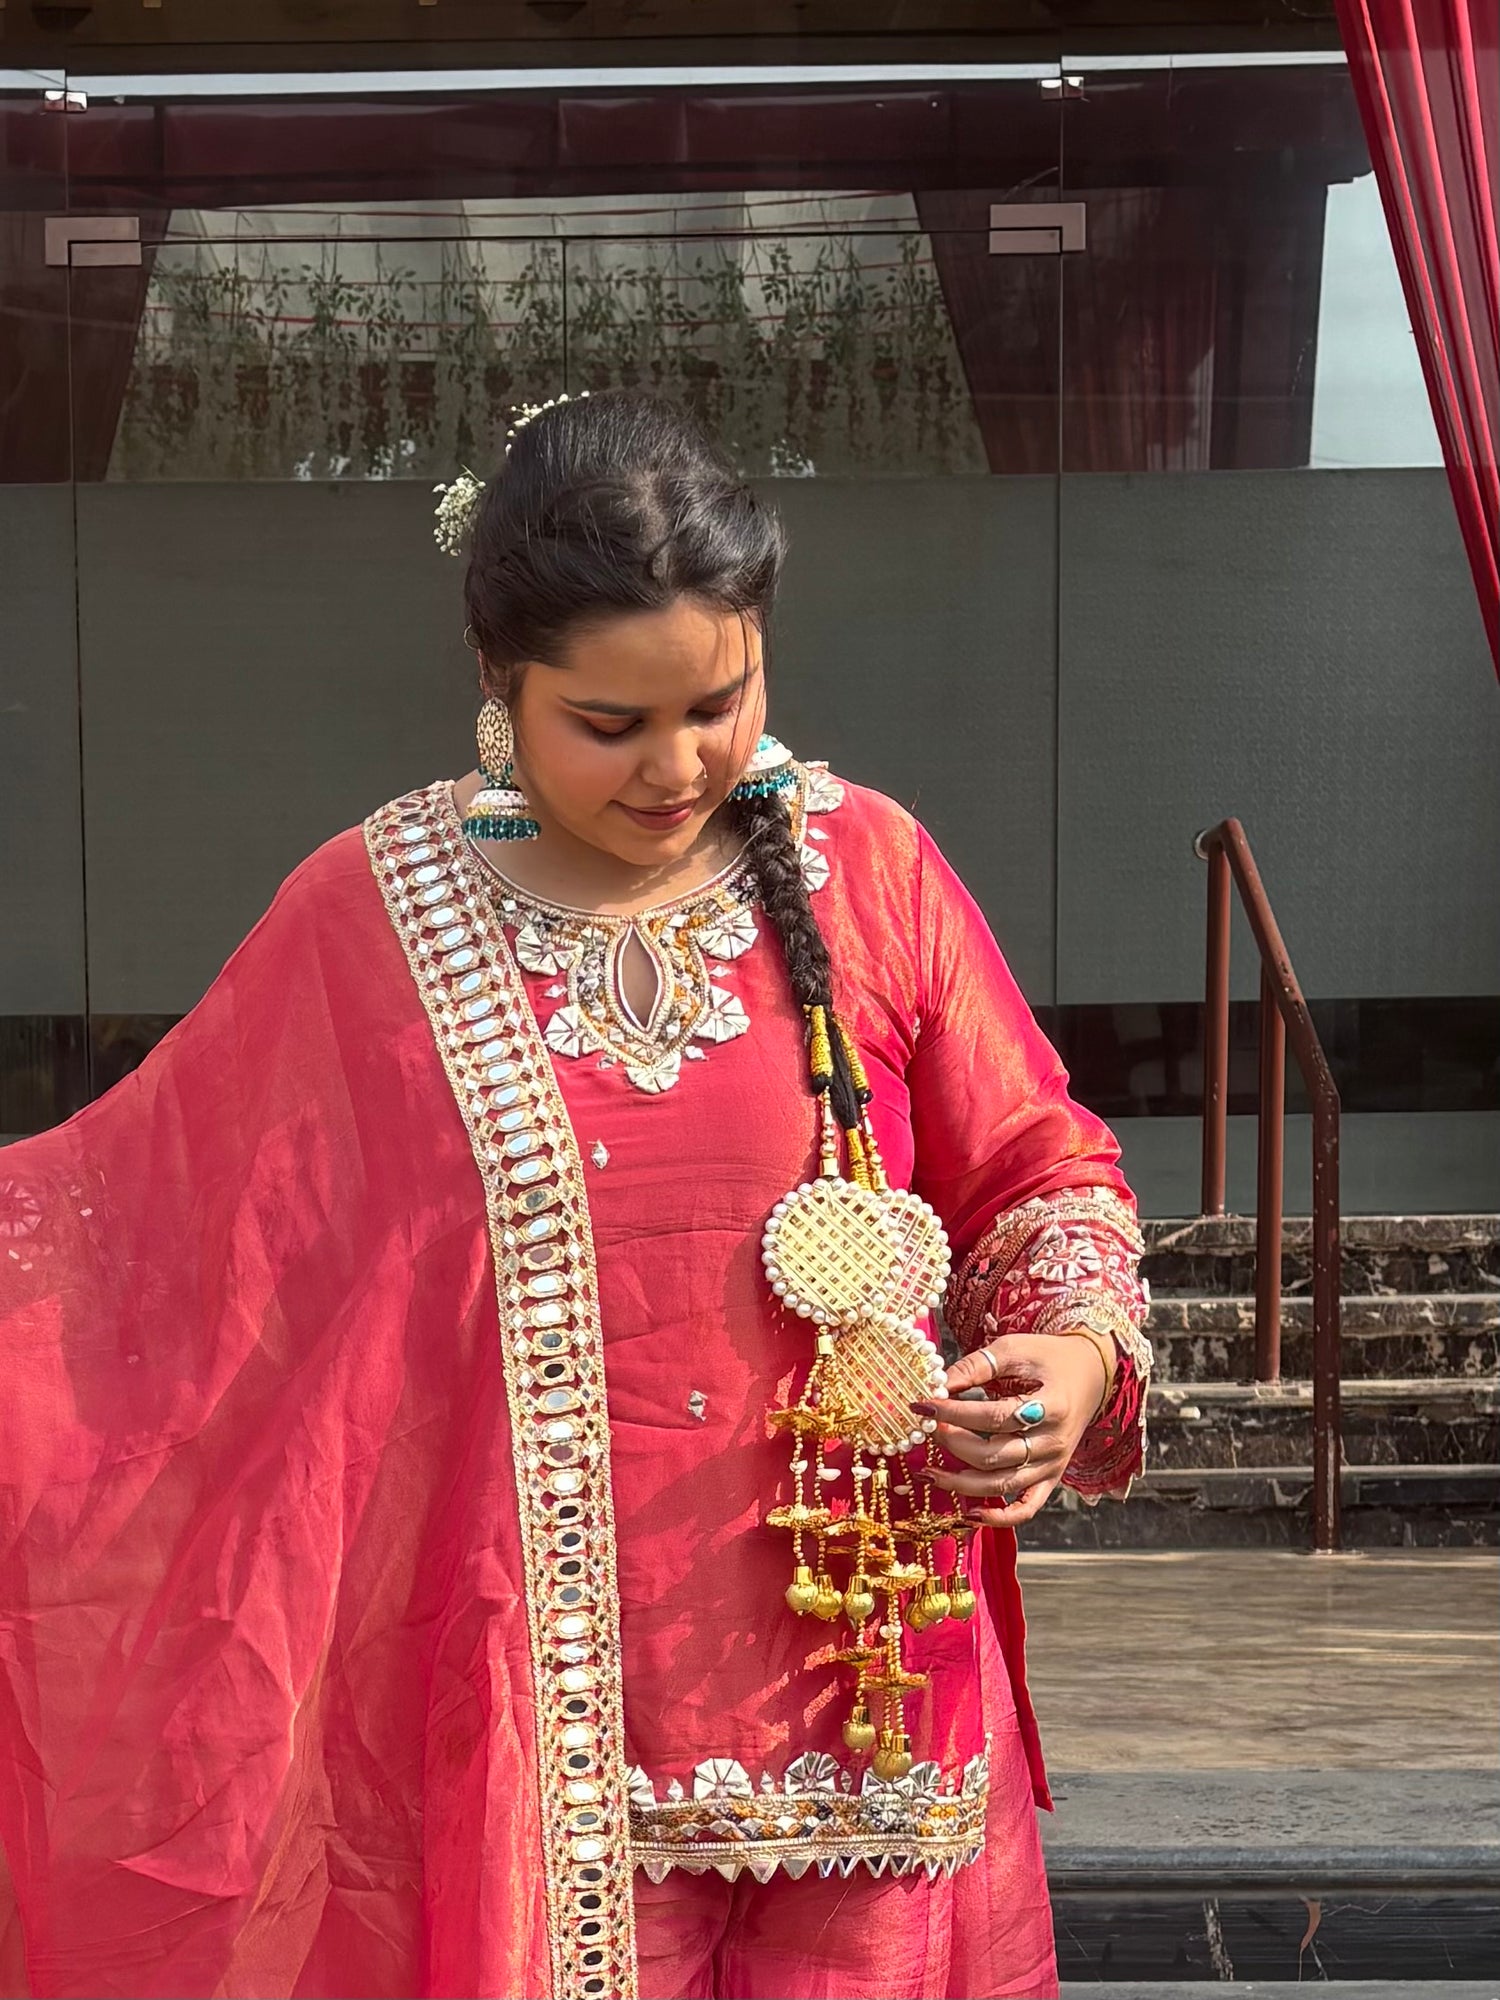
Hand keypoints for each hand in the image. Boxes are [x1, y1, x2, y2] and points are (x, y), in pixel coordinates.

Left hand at [913, 1331, 1110, 1527]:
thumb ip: (977, 1366)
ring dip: (960, 1483)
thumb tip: (938, 1384)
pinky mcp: (1050, 1479)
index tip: (923, 1405)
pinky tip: (970, 1515)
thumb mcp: (1015, 1350)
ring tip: (928, 1471)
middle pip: (994, 1455)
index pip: (994, 1417)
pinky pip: (1026, 1509)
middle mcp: (1053, 1442)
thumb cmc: (1049, 1358)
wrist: (1091, 1375)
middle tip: (928, 1428)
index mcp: (1051, 1406)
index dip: (955, 1413)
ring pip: (1001, 1485)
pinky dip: (999, 1519)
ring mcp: (1052, 1465)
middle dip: (952, 1443)